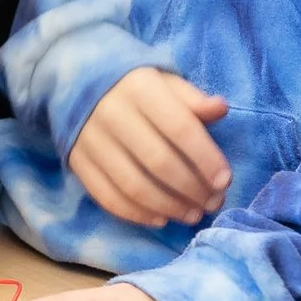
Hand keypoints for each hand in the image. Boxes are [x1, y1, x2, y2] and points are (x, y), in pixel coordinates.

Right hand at [69, 68, 231, 226]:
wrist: (75, 82)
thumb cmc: (134, 87)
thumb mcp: (165, 81)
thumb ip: (192, 99)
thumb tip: (221, 108)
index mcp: (139, 88)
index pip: (179, 128)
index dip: (205, 158)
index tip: (225, 181)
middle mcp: (111, 113)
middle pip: (158, 162)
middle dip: (192, 189)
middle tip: (213, 203)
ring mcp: (90, 141)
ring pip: (134, 185)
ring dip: (169, 206)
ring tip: (193, 214)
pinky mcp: (77, 162)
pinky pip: (107, 197)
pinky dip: (137, 214)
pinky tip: (161, 218)